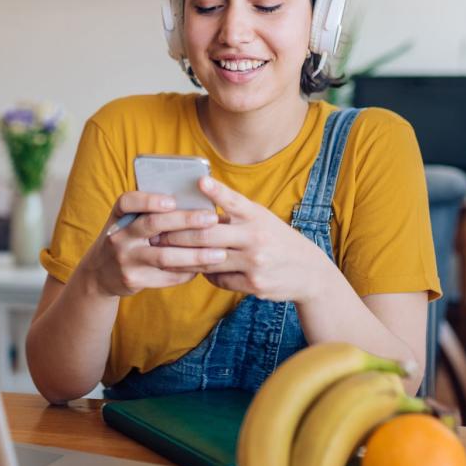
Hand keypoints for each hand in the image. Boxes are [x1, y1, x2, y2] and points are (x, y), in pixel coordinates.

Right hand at [78, 190, 226, 297]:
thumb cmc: (126, 238)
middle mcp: (119, 236)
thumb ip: (149, 212)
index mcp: (119, 216)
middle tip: (212, 219)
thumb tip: (194, 202)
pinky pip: (166, 276)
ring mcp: (125, 259)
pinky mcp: (133, 279)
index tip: (173, 200)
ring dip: (195, 255)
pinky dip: (187, 272)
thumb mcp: (127, 222)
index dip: (149, 200)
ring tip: (219, 253)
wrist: (99, 273)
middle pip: (153, 225)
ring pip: (165, 256)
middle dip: (185, 221)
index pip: (127, 202)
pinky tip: (204, 267)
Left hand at [153, 176, 333, 302]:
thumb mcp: (263, 219)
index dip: (217, 191)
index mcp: (258, 217)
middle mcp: (256, 238)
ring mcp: (255, 263)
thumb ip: (236, 213)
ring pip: (209, 260)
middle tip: (157, 232)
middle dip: (178, 234)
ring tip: (164, 252)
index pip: (235, 201)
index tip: (200, 181)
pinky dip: (205, 274)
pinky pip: (219, 279)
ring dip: (183, 257)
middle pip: (209, 235)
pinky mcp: (254, 285)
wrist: (309, 272)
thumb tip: (199, 205)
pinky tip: (195, 268)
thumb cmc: (278, 239)